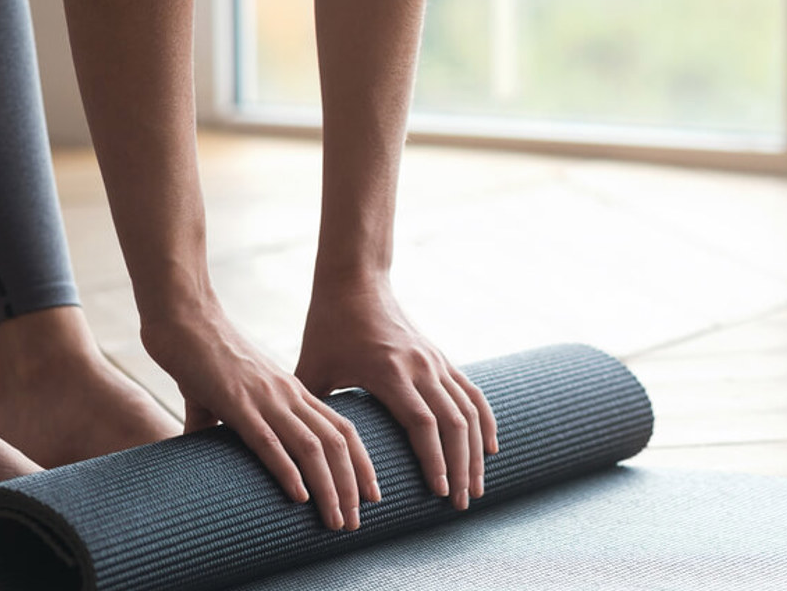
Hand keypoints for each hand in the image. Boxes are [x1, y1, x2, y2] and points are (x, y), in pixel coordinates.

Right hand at [142, 303, 377, 530]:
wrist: (183, 318)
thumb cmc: (200, 355)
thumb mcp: (225, 393)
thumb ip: (221, 421)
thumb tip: (199, 442)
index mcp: (293, 392)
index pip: (343, 429)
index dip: (362, 463)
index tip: (372, 494)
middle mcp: (289, 395)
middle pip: (337, 443)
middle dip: (352, 486)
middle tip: (356, 523)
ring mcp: (266, 399)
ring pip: (312, 447)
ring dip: (330, 488)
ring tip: (336, 521)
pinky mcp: (237, 404)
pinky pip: (270, 441)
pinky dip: (289, 471)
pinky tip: (300, 497)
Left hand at [296, 283, 496, 510]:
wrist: (356, 280)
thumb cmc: (328, 326)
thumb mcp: (311, 368)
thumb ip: (310, 411)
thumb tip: (296, 454)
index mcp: (389, 371)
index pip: (422, 423)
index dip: (434, 459)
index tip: (441, 492)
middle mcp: (420, 366)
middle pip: (454, 424)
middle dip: (462, 468)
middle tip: (461, 505)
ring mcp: (435, 360)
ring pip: (469, 412)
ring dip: (476, 452)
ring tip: (477, 488)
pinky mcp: (442, 358)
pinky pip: (472, 394)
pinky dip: (485, 422)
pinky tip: (490, 449)